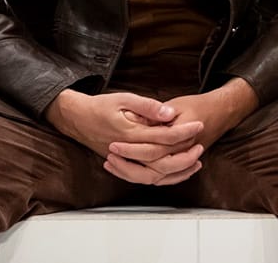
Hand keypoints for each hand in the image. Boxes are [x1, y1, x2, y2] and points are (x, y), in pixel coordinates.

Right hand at [45, 90, 204, 184]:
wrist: (76, 118)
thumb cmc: (100, 106)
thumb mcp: (124, 98)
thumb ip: (147, 107)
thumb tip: (169, 113)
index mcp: (129, 134)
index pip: (163, 137)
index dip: (184, 132)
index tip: (199, 125)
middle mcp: (127, 152)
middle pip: (161, 163)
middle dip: (184, 157)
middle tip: (200, 146)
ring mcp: (124, 161)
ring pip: (153, 176)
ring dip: (175, 172)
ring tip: (195, 163)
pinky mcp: (123, 164)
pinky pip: (144, 178)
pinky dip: (162, 177)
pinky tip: (175, 172)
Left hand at [105, 78, 259, 179]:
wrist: (221, 111)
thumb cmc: (198, 105)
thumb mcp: (177, 104)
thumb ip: (157, 114)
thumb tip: (136, 119)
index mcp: (181, 137)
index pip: (153, 149)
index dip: (132, 149)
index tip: (114, 143)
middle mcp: (183, 152)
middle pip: (154, 168)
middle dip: (129, 165)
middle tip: (110, 156)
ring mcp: (184, 160)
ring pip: (158, 178)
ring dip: (134, 174)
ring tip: (115, 166)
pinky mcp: (182, 163)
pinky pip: (165, 178)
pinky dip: (148, 178)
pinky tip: (132, 173)